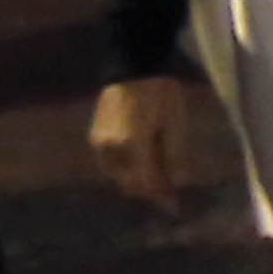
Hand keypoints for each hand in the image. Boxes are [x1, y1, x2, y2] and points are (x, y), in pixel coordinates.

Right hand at [89, 72, 215, 212]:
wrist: (133, 66)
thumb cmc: (160, 92)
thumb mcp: (175, 124)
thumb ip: (174, 157)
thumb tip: (176, 184)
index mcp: (132, 144)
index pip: (146, 182)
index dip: (161, 197)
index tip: (176, 207)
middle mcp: (110, 148)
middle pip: (130, 182)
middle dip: (150, 191)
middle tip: (171, 195)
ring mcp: (100, 142)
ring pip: (119, 175)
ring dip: (138, 181)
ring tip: (160, 179)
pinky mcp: (96, 136)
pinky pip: (112, 163)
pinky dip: (128, 169)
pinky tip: (145, 166)